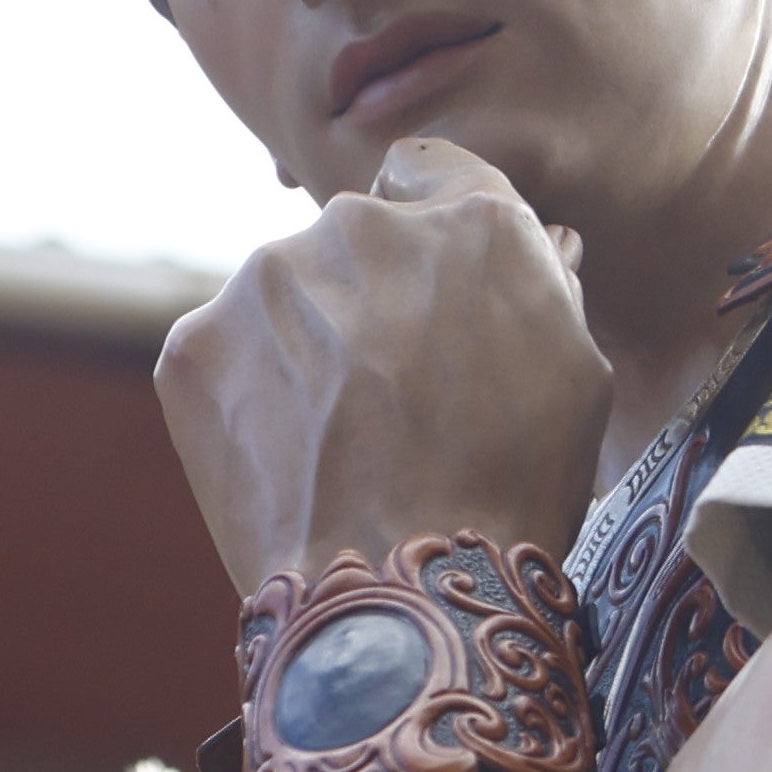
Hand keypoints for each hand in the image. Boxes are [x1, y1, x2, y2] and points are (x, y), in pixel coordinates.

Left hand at [157, 136, 610, 598]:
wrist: (402, 598)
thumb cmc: (510, 495)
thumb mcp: (576, 379)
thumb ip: (545, 286)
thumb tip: (538, 241)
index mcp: (472, 222)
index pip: (431, 172)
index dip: (429, 224)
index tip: (425, 281)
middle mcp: (361, 223)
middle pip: (355, 242)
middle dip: (369, 299)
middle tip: (390, 399)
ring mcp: (267, 278)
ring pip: (286, 297)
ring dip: (305, 348)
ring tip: (337, 446)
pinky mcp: (196, 341)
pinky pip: (227, 354)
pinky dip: (248, 398)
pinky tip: (289, 462)